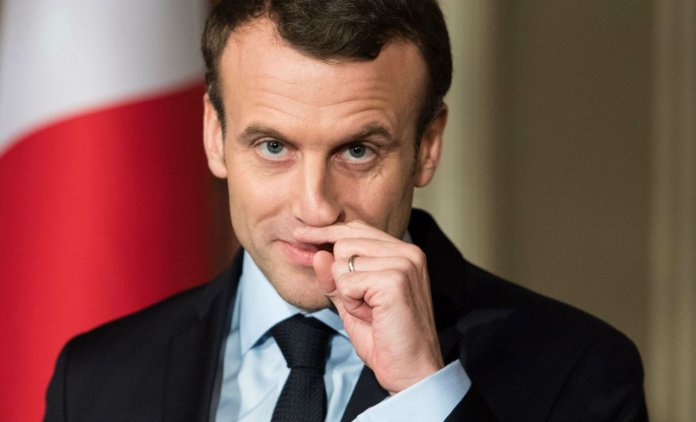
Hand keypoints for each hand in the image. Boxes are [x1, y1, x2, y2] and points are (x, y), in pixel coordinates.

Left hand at [294, 221, 443, 393]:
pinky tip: (372, 315)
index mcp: (403, 252)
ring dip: (348, 292)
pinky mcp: (395, 280)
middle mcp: (408, 251)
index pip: (356, 228)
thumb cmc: (387, 340)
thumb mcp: (353, 303)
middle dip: (342, 276)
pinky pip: (347, 281)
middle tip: (364, 304)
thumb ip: (335, 277)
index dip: (326, 233)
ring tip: (370, 311)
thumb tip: (317, 253)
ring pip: (343, 261)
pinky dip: (351, 302)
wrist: (412, 371)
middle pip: (345, 241)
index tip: (300, 234)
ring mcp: (403, 263)